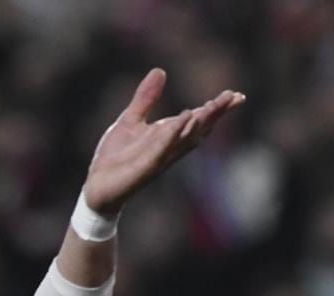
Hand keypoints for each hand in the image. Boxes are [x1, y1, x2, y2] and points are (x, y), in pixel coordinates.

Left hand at [83, 68, 244, 215]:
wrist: (97, 186)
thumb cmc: (116, 157)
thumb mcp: (131, 120)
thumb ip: (146, 98)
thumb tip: (160, 70)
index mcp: (168, 136)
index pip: (197, 120)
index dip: (216, 109)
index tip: (236, 95)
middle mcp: (169, 148)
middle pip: (198, 129)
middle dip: (215, 114)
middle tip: (234, 98)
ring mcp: (159, 159)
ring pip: (184, 140)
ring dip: (199, 123)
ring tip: (212, 106)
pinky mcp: (144, 168)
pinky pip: (162, 149)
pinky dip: (173, 135)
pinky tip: (183, 120)